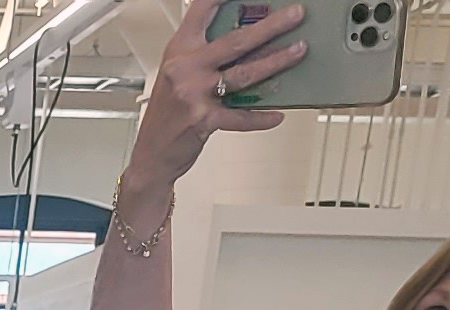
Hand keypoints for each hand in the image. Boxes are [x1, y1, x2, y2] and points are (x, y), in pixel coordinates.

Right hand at [123, 0, 304, 197]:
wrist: (150, 155)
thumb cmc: (167, 115)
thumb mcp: (178, 75)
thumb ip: (205, 55)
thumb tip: (249, 43)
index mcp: (179, 50)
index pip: (202, 10)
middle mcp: (185, 68)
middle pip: (235, 41)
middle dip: (271, 26)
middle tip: (296, 15)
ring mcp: (193, 93)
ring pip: (244, 74)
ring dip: (277, 62)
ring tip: (298, 51)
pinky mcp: (203, 120)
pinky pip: (240, 117)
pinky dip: (261, 118)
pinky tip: (277, 115)